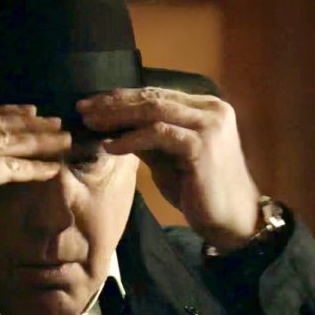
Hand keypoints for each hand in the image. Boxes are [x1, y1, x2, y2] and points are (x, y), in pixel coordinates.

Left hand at [77, 87, 259, 248]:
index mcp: (205, 108)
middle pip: (153, 97)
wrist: (232, 221)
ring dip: (118, 116)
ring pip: (154, 110)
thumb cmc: (200, 192)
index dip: (122, 97)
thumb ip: (148, 138)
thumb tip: (113, 124)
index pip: (157, 94)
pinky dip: (132, 139)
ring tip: (91, 123)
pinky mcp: (203, 145)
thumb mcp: (168, 159)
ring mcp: (209, 125)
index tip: (91, 103)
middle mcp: (211, 109)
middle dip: (114, 102)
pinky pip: (159, 134)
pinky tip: (111, 146)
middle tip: (83, 108)